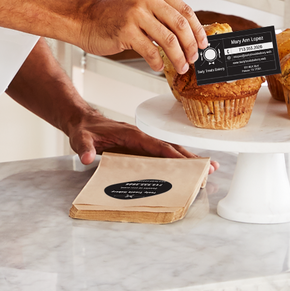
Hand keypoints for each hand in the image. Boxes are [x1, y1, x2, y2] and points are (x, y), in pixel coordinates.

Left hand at [68, 109, 217, 172]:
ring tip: (208, 169)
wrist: (81, 120)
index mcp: (130, 134)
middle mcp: (140, 136)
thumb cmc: (84, 129)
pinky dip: (177, 161)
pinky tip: (188, 169)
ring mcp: (142, 141)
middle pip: (169, 147)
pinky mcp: (140, 147)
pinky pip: (162, 154)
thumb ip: (84, 148)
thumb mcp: (81, 138)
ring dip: (188, 160)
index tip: (188, 164)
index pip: (155, 145)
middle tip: (209, 168)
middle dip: (190, 158)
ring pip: (169, 150)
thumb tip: (87, 157)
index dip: (172, 155)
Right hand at [77, 0, 206, 73]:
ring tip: (180, 66)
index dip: (198, 30)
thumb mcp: (141, 5)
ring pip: (169, 40)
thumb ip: (163, 14)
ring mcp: (135, 12)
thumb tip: (190, 35)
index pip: (186, 10)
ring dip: (178, 58)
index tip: (203, 43)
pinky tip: (158, 66)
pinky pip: (151, 51)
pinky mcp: (126, 30)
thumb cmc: (113, 15)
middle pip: (181, 25)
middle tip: (193, 58)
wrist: (85, 20)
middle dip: (191, 46)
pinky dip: (158, 63)